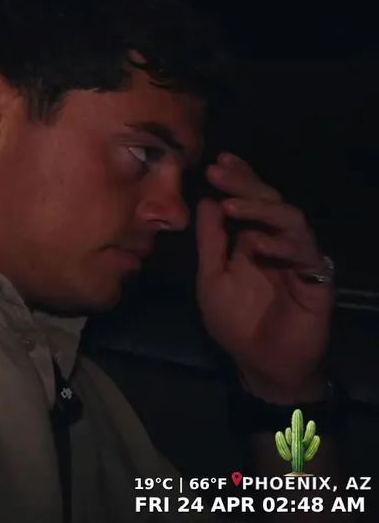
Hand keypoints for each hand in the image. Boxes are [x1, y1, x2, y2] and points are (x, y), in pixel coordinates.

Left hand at [195, 152, 334, 404]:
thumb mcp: (211, 277)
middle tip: (219, 171)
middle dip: (245, 184)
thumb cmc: (236, 322)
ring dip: (260, 210)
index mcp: (253, 239)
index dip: (238, 179)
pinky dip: (281, 245)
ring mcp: (300, 258)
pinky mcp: (317, 279)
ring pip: (291, 220)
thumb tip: (207, 200)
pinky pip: (306, 254)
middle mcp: (278, 243)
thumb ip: (211, 241)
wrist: (260, 363)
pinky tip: (257, 245)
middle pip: (271, 202)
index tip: (217, 161)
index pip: (249, 201)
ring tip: (231, 207)